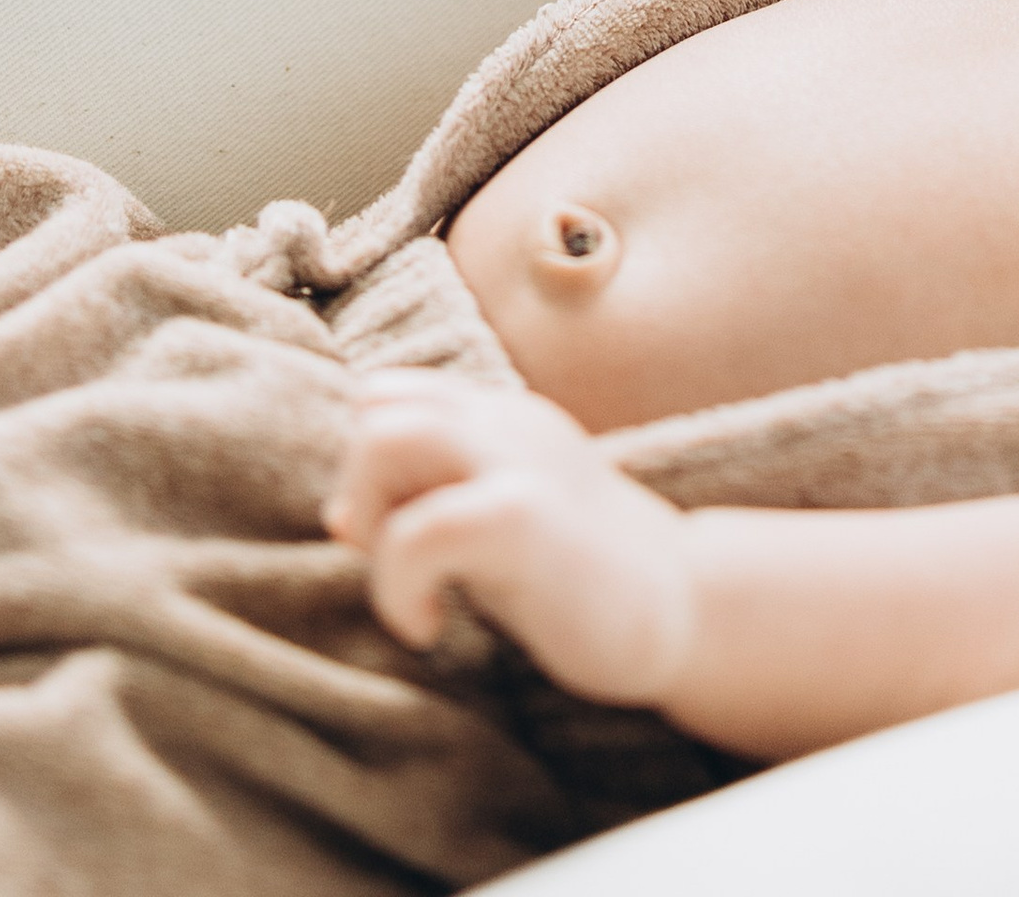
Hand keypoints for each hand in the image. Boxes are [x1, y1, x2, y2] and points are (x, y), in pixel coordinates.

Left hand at [325, 374, 694, 708]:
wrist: (682, 608)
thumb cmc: (580, 577)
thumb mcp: (499, 520)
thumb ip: (432, 500)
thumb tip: (337, 516)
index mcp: (501, 416)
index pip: (390, 392)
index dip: (367, 466)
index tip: (390, 535)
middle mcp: (506, 420)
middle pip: (376, 402)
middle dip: (358, 488)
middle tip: (395, 561)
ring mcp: (518, 460)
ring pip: (383, 437)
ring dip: (370, 520)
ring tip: (410, 587)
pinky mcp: (524, 517)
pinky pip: (416, 529)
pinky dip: (396, 586)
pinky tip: (426, 626)